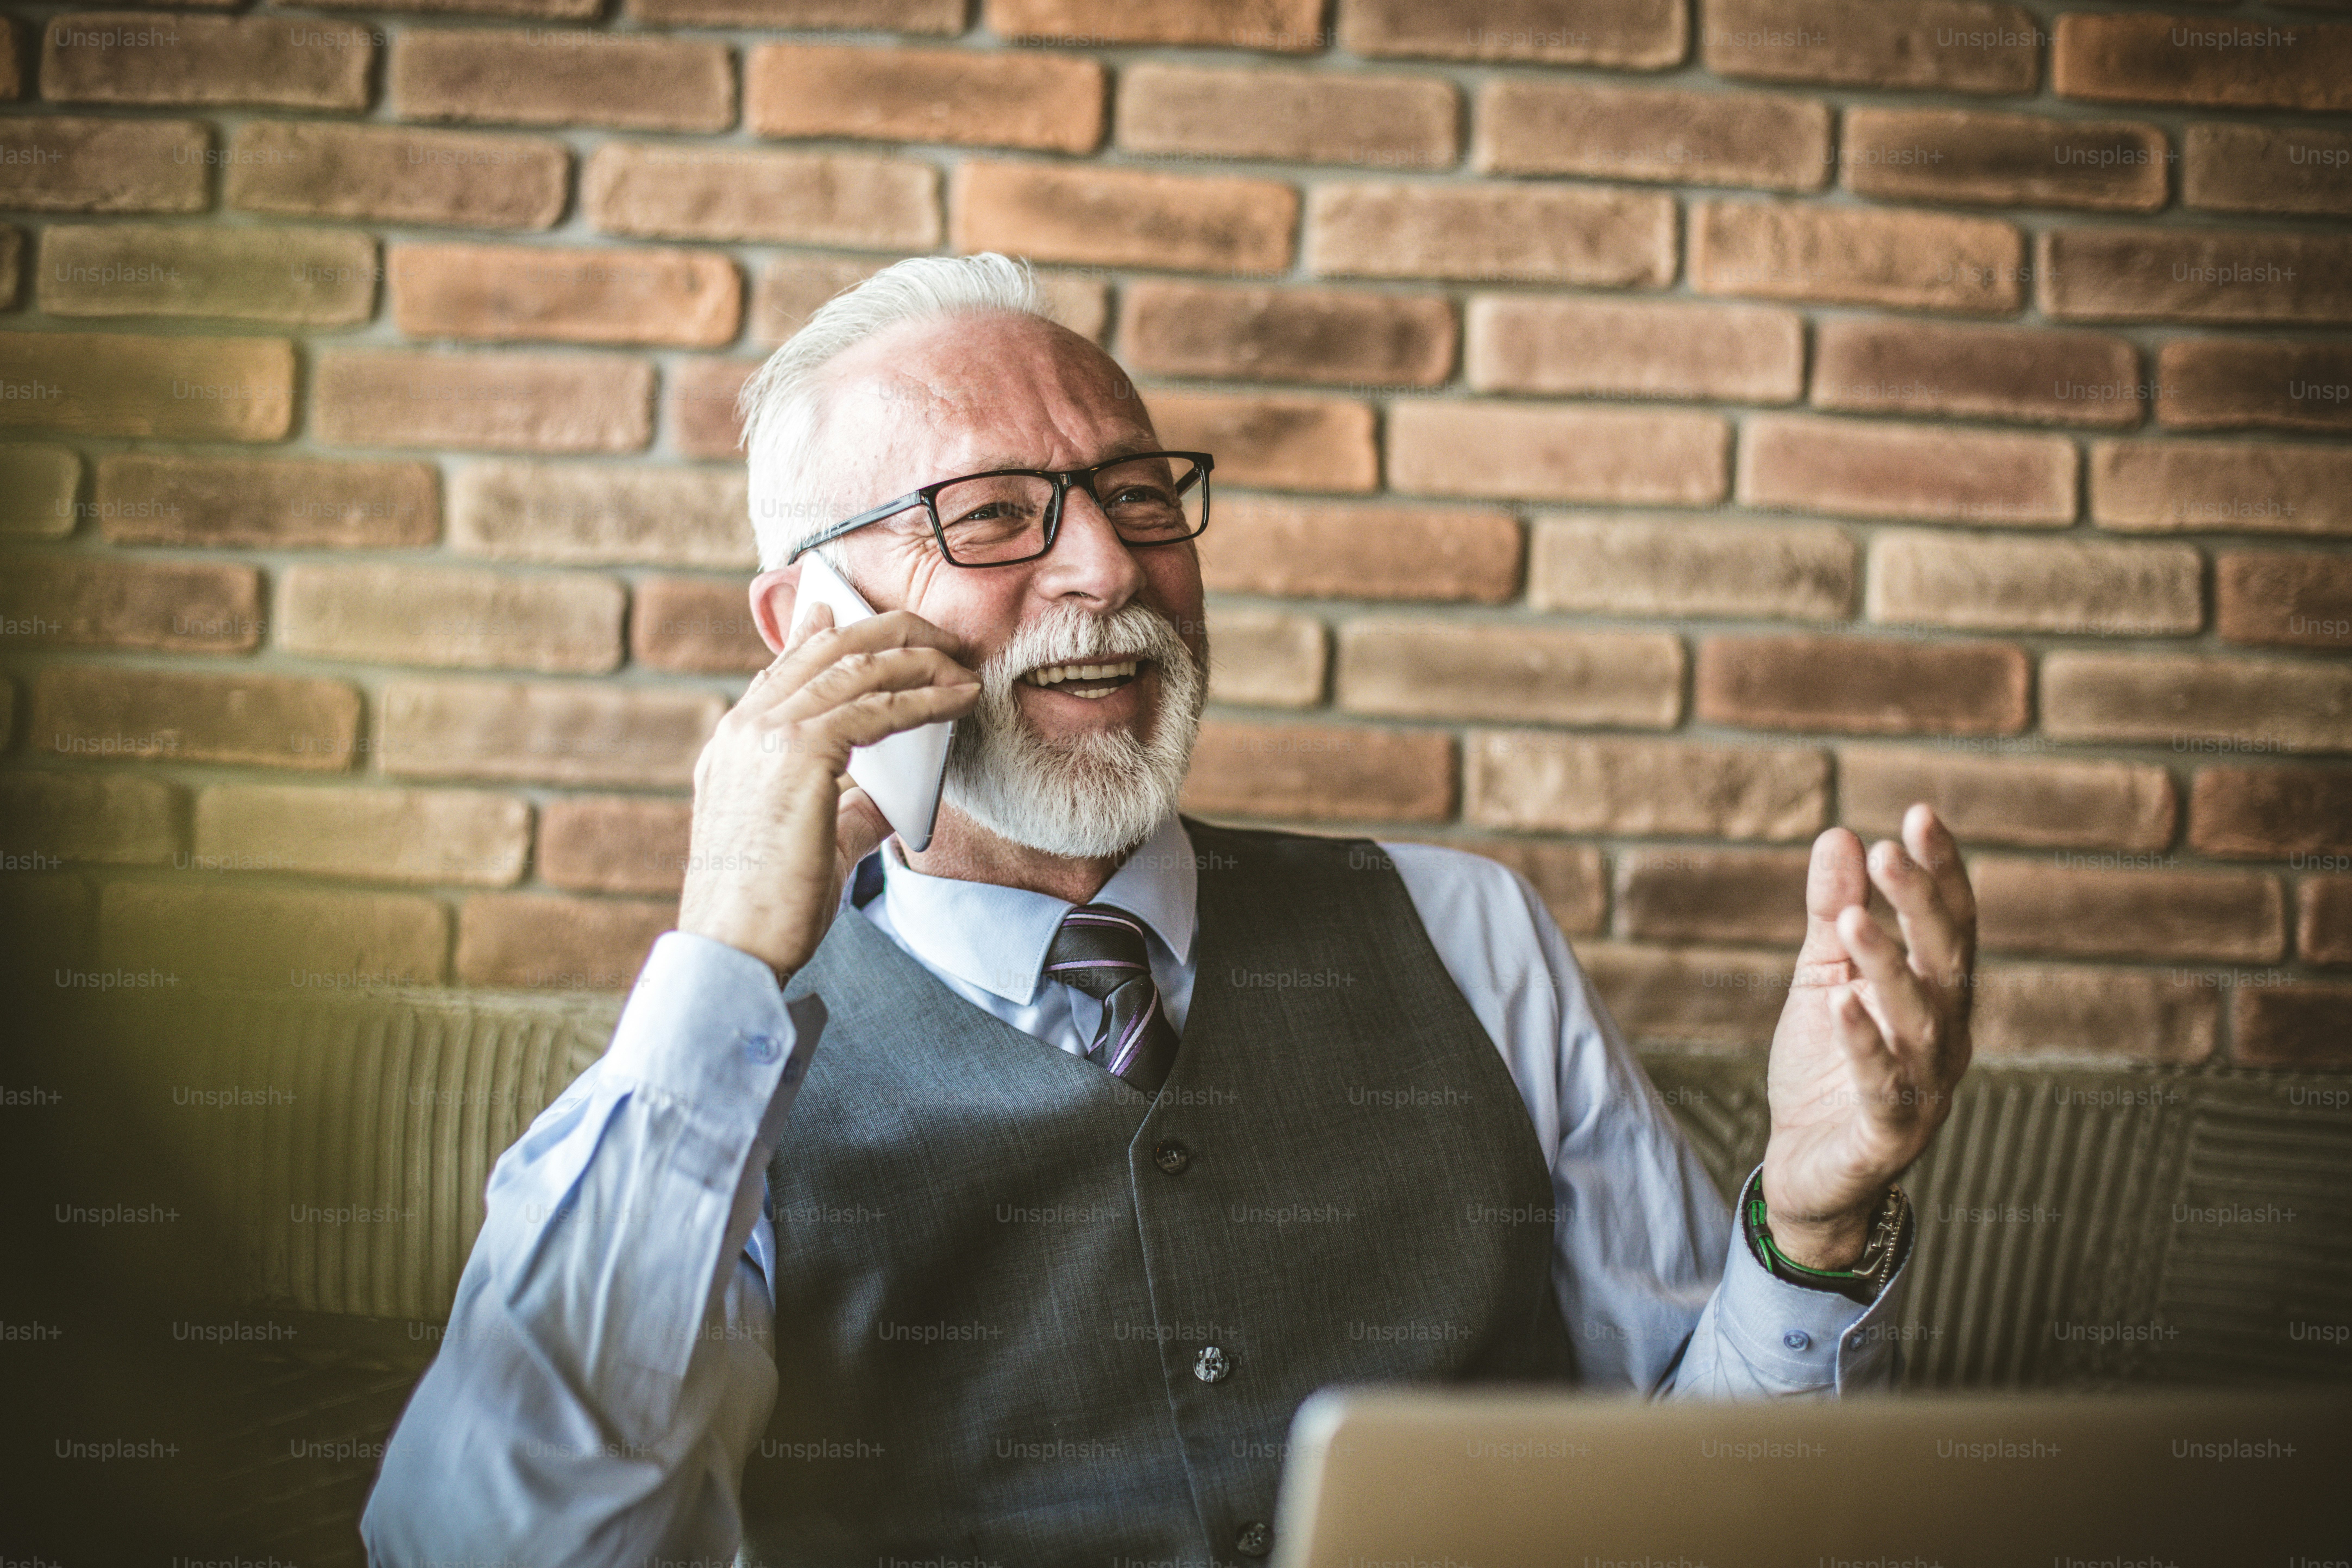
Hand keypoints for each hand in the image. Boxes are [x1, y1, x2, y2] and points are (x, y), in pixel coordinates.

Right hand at [676, 603, 979, 981]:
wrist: (733, 944)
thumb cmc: (768, 906)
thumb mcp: (814, 843)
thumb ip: (851, 811)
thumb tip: (894, 799)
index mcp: (736, 745)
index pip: (783, 669)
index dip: (817, 633)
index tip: (843, 610)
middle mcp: (745, 727)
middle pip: (823, 648)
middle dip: (887, 630)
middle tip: (934, 631)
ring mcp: (765, 734)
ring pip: (854, 666)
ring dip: (917, 657)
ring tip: (961, 662)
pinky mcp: (797, 752)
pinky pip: (875, 707)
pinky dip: (925, 698)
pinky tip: (959, 699)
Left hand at [1759, 804, 1975, 1268]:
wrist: (1805, 1169)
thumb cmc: (1825, 1069)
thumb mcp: (1820, 979)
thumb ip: (1831, 915)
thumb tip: (1840, 835)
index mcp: (1936, 998)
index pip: (1950, 925)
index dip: (1941, 871)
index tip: (1919, 814)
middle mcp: (1944, 1039)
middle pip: (1945, 962)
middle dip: (1922, 904)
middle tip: (1889, 849)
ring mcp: (1924, 1089)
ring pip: (1917, 1020)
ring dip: (1888, 966)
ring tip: (1853, 919)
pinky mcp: (1888, 1134)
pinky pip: (1884, 1085)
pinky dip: (1864, 1043)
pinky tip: (1841, 1002)